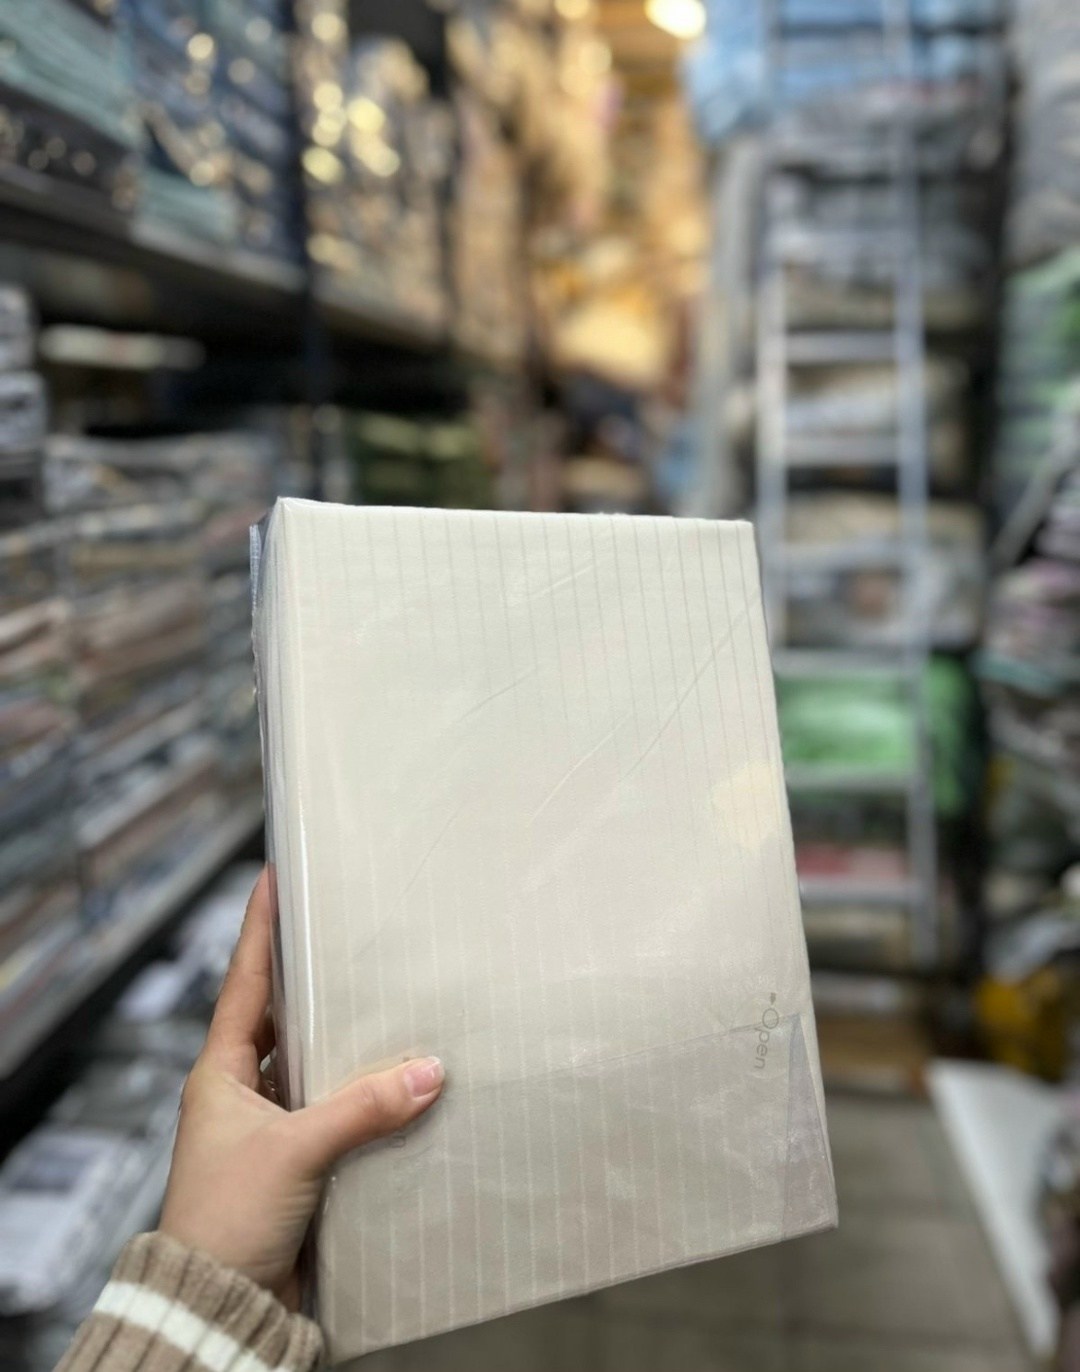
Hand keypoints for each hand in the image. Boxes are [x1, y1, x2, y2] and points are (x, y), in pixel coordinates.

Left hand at [158, 868, 443, 1305]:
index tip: (272, 877)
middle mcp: (240, 1093)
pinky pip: (333, 1114)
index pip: (244, 982)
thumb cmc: (226, 1221)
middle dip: (311, 980)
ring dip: (343, 1044)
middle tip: (345, 933)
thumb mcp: (294, 1151)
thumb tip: (429, 1070)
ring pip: (310, 1067)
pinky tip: (396, 1086)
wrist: (219, 1303)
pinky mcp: (295, 1165)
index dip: (259, 928)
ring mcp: (267, 1129)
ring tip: (384, 1001)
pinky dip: (361, 1098)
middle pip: (280, 1019)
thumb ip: (362, 1108)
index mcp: (220, 1073)